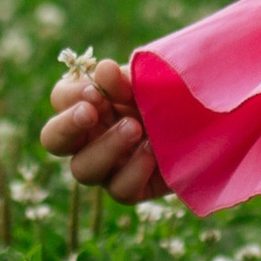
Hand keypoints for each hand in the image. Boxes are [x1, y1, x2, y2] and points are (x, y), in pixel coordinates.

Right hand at [40, 57, 157, 201]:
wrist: (208, 122)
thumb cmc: (170, 96)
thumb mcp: (147, 81)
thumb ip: (124, 78)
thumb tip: (102, 70)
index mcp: (88, 104)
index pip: (60, 99)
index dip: (71, 96)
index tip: (96, 92)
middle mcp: (89, 138)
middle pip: (52, 140)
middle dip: (67, 126)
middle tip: (90, 113)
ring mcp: (107, 167)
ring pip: (82, 170)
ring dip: (106, 147)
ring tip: (135, 128)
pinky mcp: (131, 189)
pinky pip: (120, 190)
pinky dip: (134, 171)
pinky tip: (152, 153)